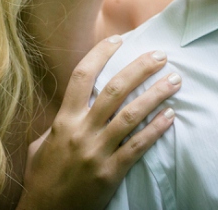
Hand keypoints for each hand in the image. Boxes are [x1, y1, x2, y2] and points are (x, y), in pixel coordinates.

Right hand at [16, 36, 180, 209]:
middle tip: (161, 55)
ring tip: (175, 81)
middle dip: (141, 68)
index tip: (118, 39)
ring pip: (132, 115)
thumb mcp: (43, 144)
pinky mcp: (111, 173)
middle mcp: (81, 131)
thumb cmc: (44, 177)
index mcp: (64, 120)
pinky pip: (138, 146)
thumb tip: (77, 103)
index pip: (82, 76)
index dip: (101, 54)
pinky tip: (171, 116)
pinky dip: (156, 129)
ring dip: (156, 95)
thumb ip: (62, 121)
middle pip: (115, 90)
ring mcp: (97, 152)